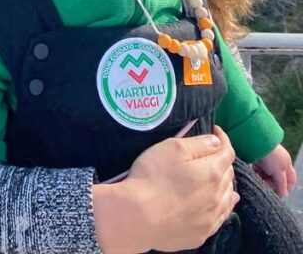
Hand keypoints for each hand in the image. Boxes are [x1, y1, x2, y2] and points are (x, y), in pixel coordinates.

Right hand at [94, 127, 238, 253]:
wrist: (137, 217)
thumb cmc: (153, 176)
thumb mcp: (172, 148)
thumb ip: (198, 143)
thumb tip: (216, 143)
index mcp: (212, 173)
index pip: (226, 152)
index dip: (222, 138)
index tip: (215, 130)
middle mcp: (217, 197)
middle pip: (228, 174)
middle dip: (222, 160)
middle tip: (210, 152)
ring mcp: (210, 219)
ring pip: (227, 197)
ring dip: (226, 183)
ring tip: (221, 176)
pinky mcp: (200, 235)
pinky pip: (221, 217)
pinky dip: (225, 205)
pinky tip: (227, 202)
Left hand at [254, 144, 296, 196]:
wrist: (255, 141)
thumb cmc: (269, 156)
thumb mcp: (278, 172)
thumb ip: (282, 184)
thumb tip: (284, 195)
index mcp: (287, 164)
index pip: (291, 180)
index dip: (286, 188)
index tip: (278, 192)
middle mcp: (278, 162)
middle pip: (278, 179)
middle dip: (272, 183)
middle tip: (266, 184)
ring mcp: (268, 160)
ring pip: (268, 175)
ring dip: (264, 179)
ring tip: (259, 179)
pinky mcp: (258, 158)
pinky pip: (260, 170)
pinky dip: (258, 173)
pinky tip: (254, 173)